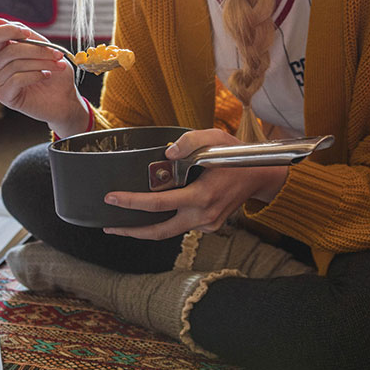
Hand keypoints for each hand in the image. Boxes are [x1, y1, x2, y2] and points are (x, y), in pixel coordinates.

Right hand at [0, 19, 88, 135]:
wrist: (66, 99)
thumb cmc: (57, 74)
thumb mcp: (47, 49)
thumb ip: (28, 36)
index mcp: (5, 51)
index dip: (7, 31)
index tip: (28, 34)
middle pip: (8, 50)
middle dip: (36, 51)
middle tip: (57, 54)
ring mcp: (0, 81)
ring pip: (14, 64)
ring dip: (40, 63)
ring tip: (57, 67)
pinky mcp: (5, 96)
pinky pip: (15, 79)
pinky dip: (34, 75)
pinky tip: (45, 77)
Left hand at [102, 128, 287, 239]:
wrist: (260, 175)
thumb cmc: (235, 155)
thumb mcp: (214, 137)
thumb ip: (189, 141)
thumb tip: (167, 152)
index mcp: (202, 196)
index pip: (160, 204)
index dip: (133, 202)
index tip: (112, 198)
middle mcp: (204, 215)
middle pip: (160, 231)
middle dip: (132, 231)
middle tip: (108, 227)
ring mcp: (207, 224)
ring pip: (170, 231)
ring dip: (146, 229)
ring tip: (123, 224)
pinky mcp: (209, 225)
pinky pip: (182, 225)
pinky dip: (165, 221)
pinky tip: (152, 214)